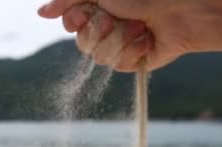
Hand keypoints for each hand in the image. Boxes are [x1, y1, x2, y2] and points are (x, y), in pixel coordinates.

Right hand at [38, 0, 202, 70]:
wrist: (180, 10)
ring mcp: (120, 45)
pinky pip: (118, 65)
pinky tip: (146, 40)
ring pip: (99, 56)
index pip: (71, 23)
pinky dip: (133, 50)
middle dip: (99, 30)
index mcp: (99, 7)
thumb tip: (40, 12)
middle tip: (116, 17)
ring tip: (138, 26)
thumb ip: (68, 0)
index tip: (82, 14)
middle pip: (82, 42)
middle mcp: (107, 27)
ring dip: (119, 39)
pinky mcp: (134, 61)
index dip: (74, 21)